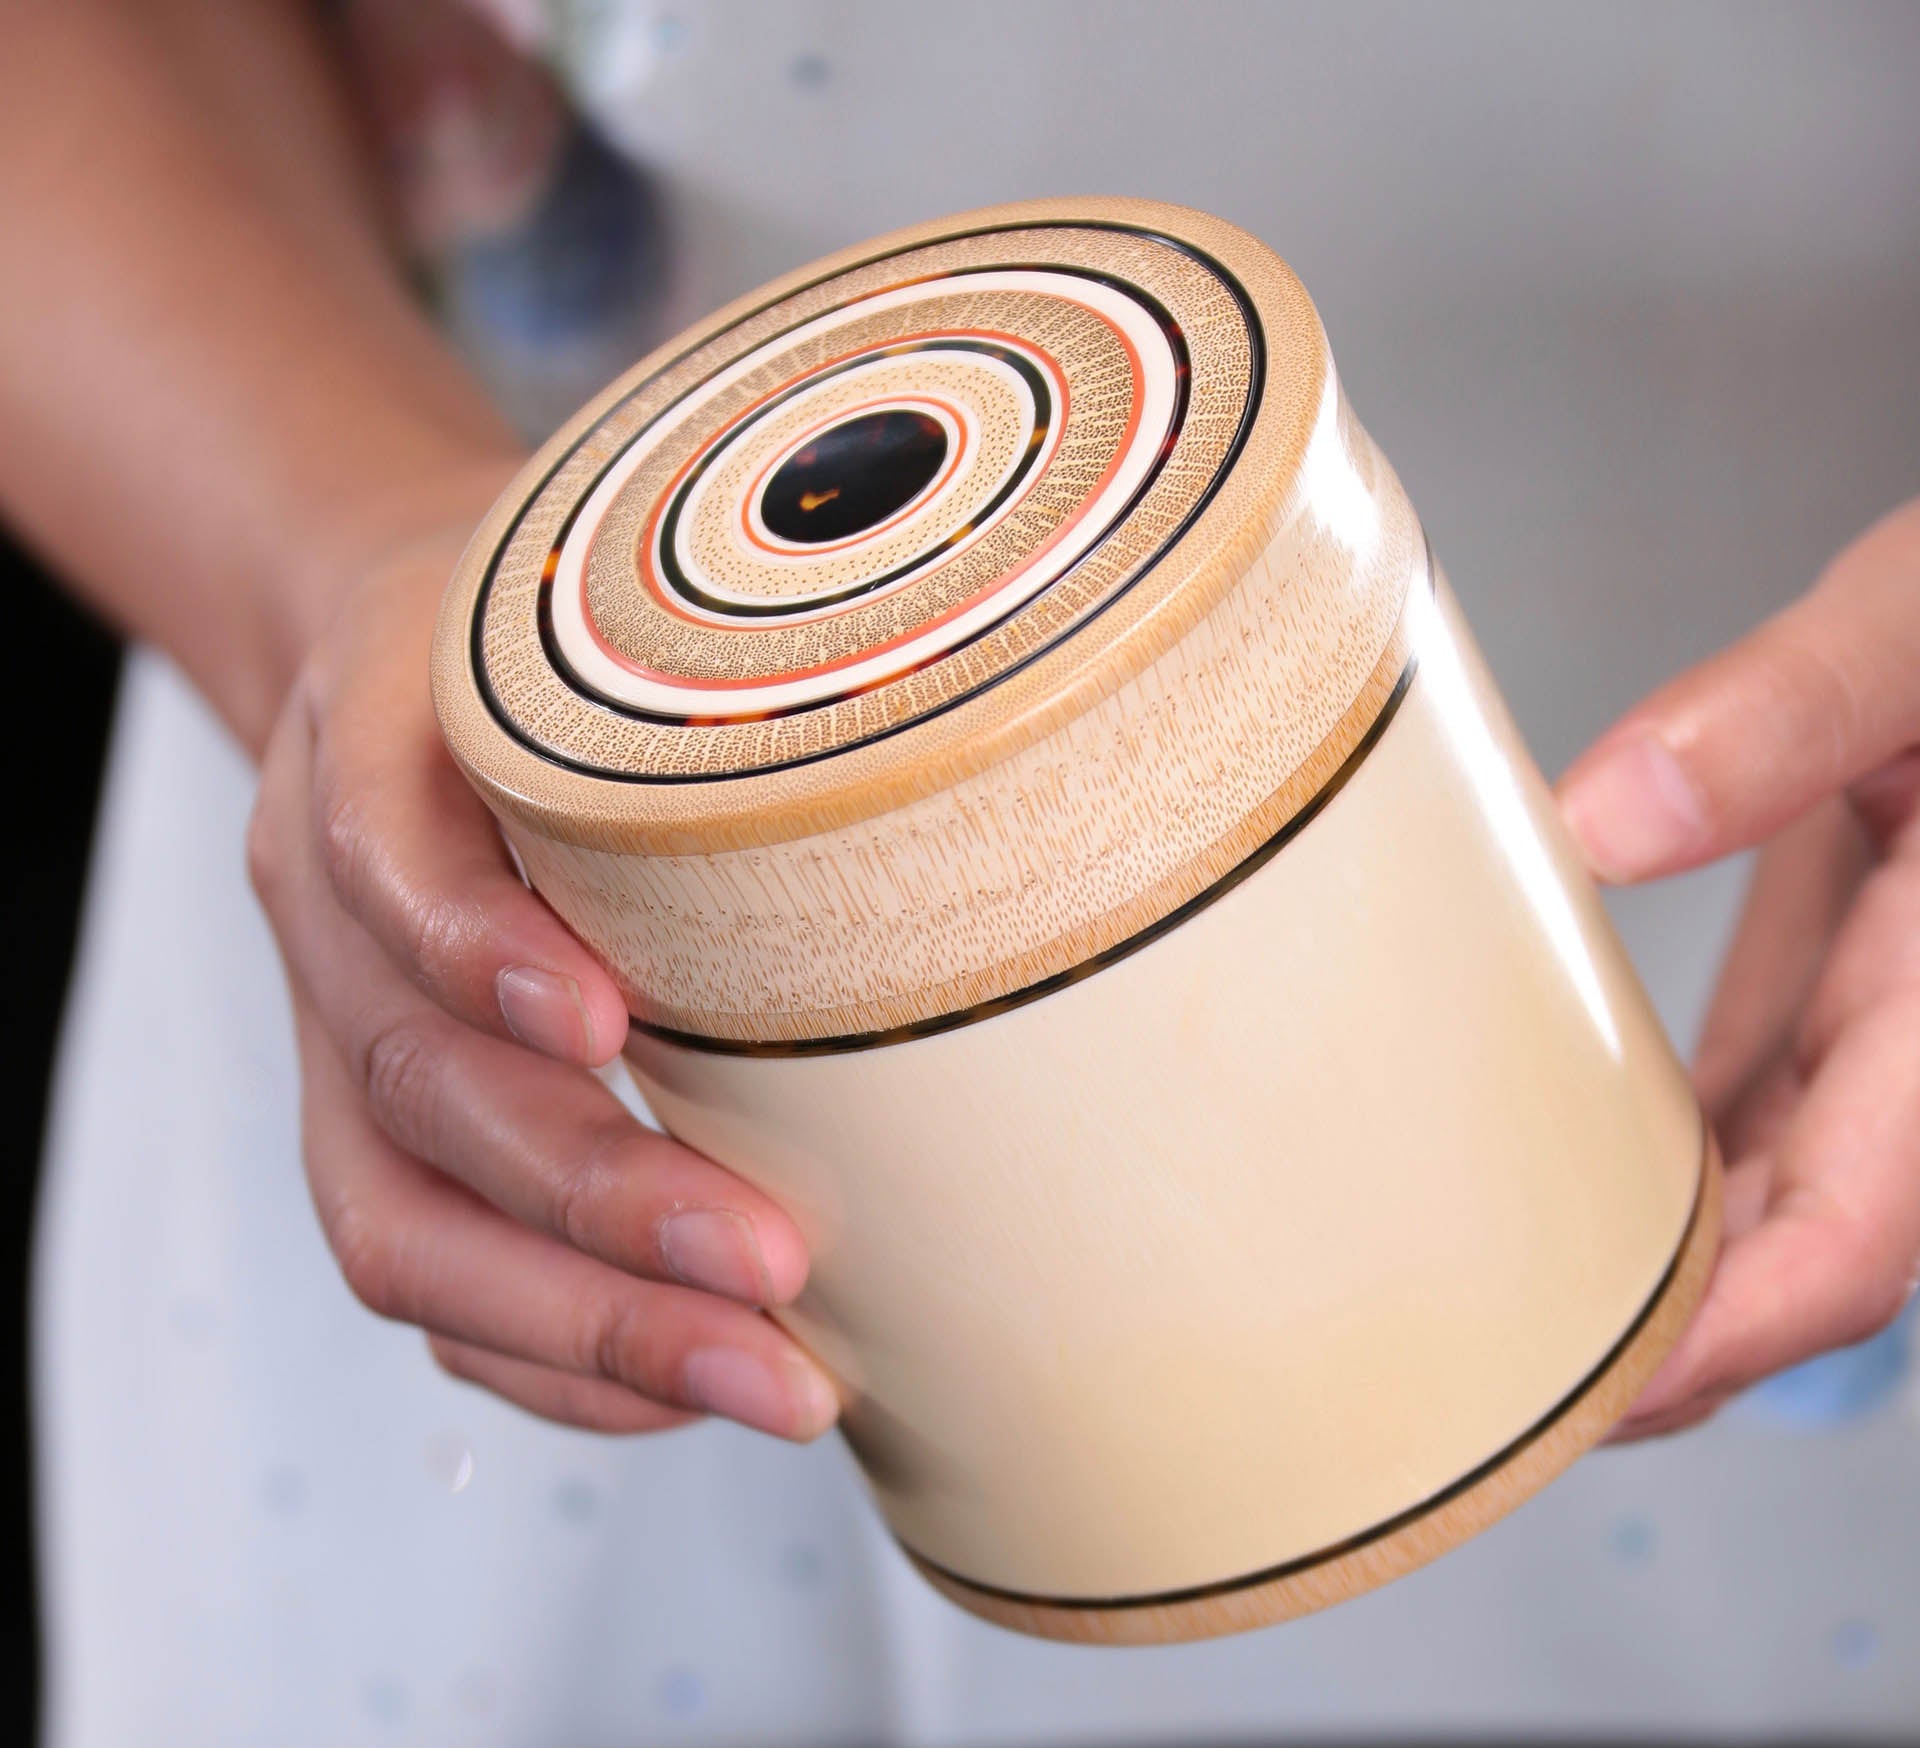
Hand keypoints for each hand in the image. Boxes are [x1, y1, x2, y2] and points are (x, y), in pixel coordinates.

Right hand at [246, 490, 839, 1440]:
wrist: (400, 678)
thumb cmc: (543, 661)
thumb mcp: (603, 629)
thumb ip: (713, 691)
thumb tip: (970, 755)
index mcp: (371, 751)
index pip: (387, 856)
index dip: (476, 951)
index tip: (608, 1021)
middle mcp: (336, 913)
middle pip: (412, 1079)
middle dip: (594, 1194)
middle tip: (768, 1265)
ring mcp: (341, 1039)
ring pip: (400, 1219)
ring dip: (583, 1319)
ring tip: (761, 1374)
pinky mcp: (376, 1138)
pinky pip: (427, 1278)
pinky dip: (549, 1356)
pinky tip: (677, 1382)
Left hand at [1558, 498, 1919, 1438]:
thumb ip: (1793, 708)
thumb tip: (1601, 822)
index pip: (1858, 1234)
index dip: (1732, 1336)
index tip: (1594, 1393)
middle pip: (1809, 1253)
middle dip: (1667, 1347)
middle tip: (1487, 1389)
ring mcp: (1898, 1026)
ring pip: (1784, 1193)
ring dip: (1665, 1270)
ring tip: (1506, 1307)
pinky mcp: (1858, 982)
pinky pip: (1768, 1109)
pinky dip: (1679, 1164)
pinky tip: (1572, 1171)